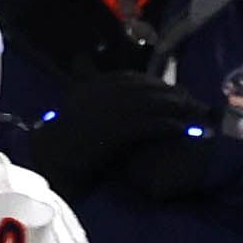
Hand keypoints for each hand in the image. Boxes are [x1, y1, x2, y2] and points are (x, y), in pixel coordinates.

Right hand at [29, 73, 217, 199]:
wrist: (48, 162)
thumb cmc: (60, 146)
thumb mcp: (77, 116)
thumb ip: (91, 104)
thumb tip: (109, 104)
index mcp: (90, 88)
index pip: (129, 79)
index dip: (153, 83)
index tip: (172, 89)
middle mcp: (99, 94)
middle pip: (143, 88)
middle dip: (170, 93)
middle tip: (191, 100)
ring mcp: (106, 111)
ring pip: (148, 103)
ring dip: (174, 107)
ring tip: (194, 112)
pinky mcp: (113, 132)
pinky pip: (146, 124)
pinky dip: (166, 124)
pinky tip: (181, 128)